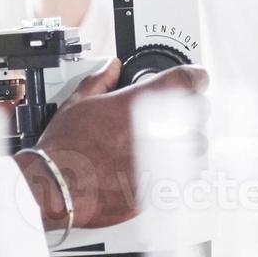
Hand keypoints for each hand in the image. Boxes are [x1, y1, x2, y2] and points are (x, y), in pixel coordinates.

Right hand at [16, 58, 209, 230]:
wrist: (58, 187)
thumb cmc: (66, 149)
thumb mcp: (78, 102)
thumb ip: (100, 81)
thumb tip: (110, 69)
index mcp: (142, 101)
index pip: (190, 79)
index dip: (195, 77)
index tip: (194, 80)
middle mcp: (159, 128)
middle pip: (199, 111)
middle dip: (188, 110)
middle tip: (172, 114)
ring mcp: (164, 158)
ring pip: (199, 145)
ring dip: (188, 141)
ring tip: (168, 142)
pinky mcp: (163, 185)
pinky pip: (189, 174)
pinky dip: (181, 168)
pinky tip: (165, 165)